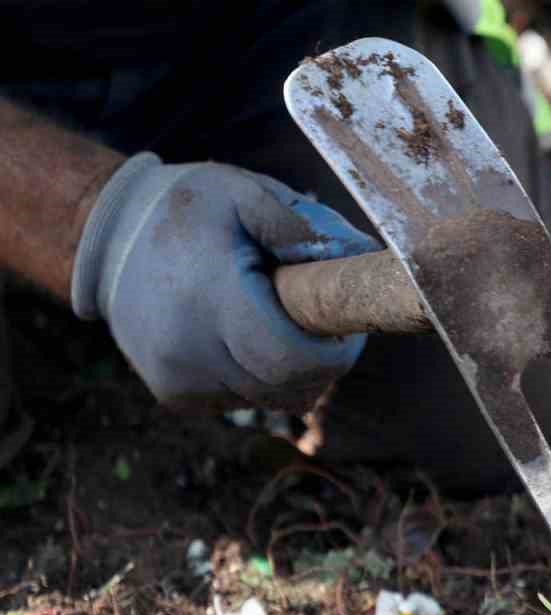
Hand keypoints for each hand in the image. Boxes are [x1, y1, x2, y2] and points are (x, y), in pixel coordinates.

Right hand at [70, 153, 380, 409]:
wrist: (109, 237)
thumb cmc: (189, 211)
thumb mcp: (243, 192)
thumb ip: (302, 224)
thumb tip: (358, 255)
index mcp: (210, 298)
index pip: (294, 359)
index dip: (335, 353)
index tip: (343, 325)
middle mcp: (188, 350)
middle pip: (290, 388)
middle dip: (322, 364)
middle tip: (324, 325)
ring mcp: (178, 379)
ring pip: (273, 401)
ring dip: (293, 374)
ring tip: (281, 326)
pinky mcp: (175, 396)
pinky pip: (245, 402)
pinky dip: (260, 380)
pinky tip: (244, 340)